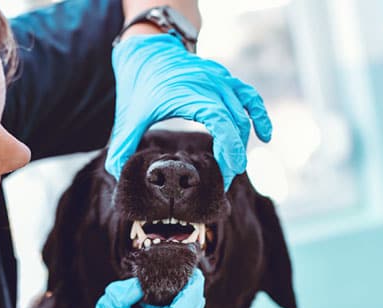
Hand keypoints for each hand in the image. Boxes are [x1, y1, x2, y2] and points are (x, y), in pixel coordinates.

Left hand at [105, 34, 271, 189]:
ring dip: (242, 142)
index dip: (228, 150)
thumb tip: (117, 174)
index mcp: (190, 93)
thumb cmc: (139, 84)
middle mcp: (211, 84)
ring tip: (233, 167)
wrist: (148, 50)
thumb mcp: (128, 116)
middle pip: (236, 124)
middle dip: (233, 156)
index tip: (226, 174)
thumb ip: (122, 145)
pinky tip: (265, 135)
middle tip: (223, 182)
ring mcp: (221, 79)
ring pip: (244, 114)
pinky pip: (250, 97)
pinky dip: (259, 116)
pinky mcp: (226, 79)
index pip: (221, 123)